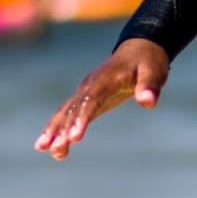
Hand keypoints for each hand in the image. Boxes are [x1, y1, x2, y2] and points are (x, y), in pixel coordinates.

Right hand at [38, 39, 169, 157]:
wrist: (139, 49)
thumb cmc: (148, 62)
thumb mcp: (154, 72)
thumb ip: (150, 86)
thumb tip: (148, 102)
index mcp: (106, 79)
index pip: (91, 101)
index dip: (82, 119)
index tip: (74, 138)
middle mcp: (90, 85)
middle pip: (73, 108)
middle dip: (62, 128)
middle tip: (56, 148)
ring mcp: (86, 90)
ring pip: (66, 111)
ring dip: (54, 129)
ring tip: (42, 148)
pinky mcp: (86, 98)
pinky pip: (69, 113)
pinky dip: (59, 127)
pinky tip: (52, 146)